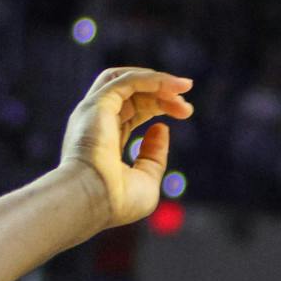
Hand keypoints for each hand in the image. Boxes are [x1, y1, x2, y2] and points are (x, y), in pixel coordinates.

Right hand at [58, 67, 194, 228]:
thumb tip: (161, 128)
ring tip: (184, 87)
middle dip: (164, 94)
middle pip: (133, 93)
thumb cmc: (116, 200)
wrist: (92, 201)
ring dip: (157, 80)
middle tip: (187, 108)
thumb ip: (154, 156)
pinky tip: (173, 86)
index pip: (132, 110)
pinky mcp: (97, 105)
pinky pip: (126, 80)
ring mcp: (94, 112)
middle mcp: (96, 122)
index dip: (160, 105)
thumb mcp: (146, 179)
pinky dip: (151, 78)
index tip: (185, 112)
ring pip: (126, 80)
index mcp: (104, 139)